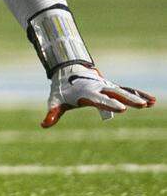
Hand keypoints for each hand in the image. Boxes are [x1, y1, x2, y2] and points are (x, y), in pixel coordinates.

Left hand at [41, 63, 155, 127]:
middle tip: (141, 105)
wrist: (66, 70)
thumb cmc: (61, 89)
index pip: (99, 99)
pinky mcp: (110, 86)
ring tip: (150, 103)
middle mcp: (98, 88)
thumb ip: (52, 113)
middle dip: (128, 99)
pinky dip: (137, 94)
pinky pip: (125, 90)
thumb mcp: (55, 101)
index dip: (109, 103)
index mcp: (85, 93)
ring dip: (136, 96)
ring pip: (123, 91)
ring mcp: (105, 86)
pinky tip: (151, 100)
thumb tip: (43, 125)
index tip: (121, 108)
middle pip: (114, 94)